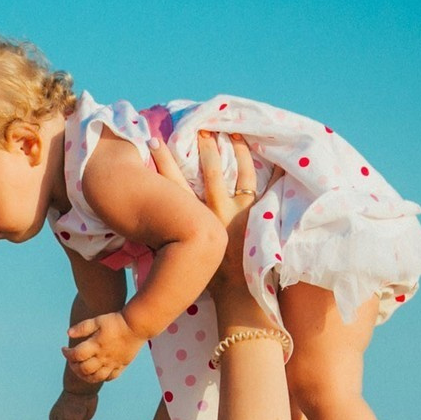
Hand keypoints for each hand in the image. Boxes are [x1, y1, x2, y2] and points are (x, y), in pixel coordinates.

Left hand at [63, 311, 143, 383]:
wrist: (138, 325)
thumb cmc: (116, 321)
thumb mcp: (98, 320)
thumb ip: (82, 327)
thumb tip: (68, 333)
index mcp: (96, 345)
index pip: (76, 355)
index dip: (67, 354)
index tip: (64, 349)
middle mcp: (103, 357)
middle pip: (83, 369)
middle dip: (73, 366)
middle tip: (72, 360)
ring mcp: (113, 363)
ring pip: (96, 378)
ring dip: (85, 376)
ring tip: (81, 369)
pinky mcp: (122, 365)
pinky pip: (110, 377)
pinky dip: (101, 378)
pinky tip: (97, 372)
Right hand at [157, 131, 270, 282]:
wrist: (235, 291)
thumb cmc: (206, 275)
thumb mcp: (177, 254)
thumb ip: (162, 237)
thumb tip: (144, 225)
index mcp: (193, 218)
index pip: (174, 183)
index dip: (163, 162)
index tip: (155, 143)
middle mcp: (216, 209)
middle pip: (208, 169)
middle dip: (203, 146)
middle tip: (199, 127)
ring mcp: (240, 210)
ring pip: (240, 171)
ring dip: (236, 149)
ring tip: (233, 132)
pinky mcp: (259, 214)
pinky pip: (268, 186)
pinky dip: (274, 169)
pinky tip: (276, 152)